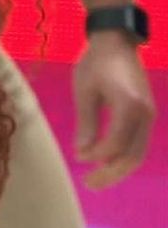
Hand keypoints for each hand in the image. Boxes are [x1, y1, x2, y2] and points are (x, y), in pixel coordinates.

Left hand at [74, 30, 155, 188]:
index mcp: (129, 105)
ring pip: (138, 153)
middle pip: (133, 155)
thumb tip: (82, 152)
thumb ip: (86, 123)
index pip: (116, 143)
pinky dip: (123, 157)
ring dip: (117, 170)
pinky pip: (138, 143)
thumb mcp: (84, 92)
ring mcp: (149, 115)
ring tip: (95, 181)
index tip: (78, 158)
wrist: (117, 42)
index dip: (97, 155)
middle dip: (110, 174)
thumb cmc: (95, 64)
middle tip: (88, 184)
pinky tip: (104, 164)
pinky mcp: (146, 115)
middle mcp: (145, 113)